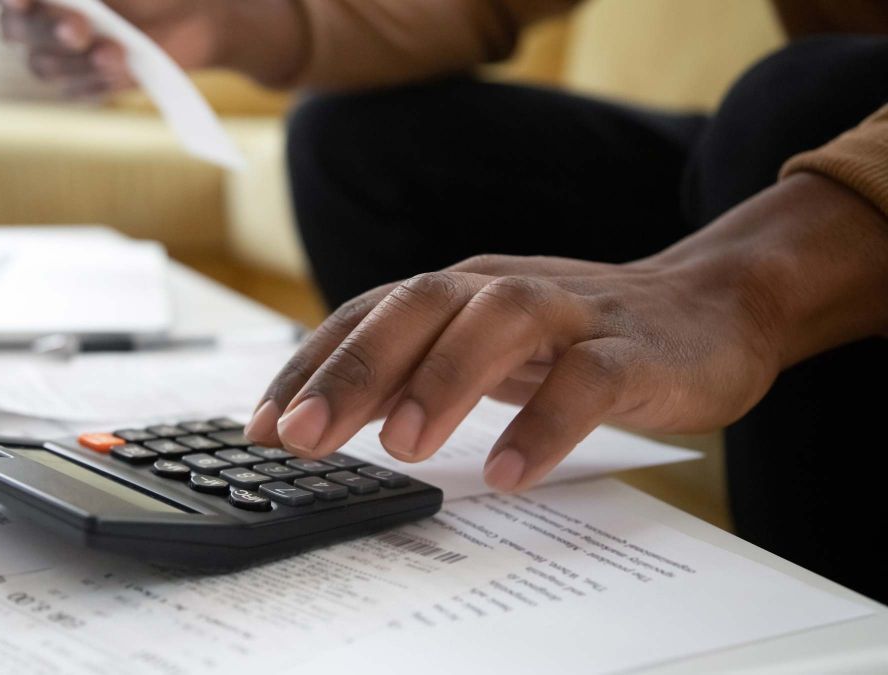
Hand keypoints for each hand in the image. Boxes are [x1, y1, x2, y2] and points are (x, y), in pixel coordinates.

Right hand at [0, 0, 228, 95]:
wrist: (190, 20)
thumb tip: (68, 2)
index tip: (20, 1)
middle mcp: (37, 16)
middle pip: (15, 28)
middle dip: (47, 29)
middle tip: (80, 30)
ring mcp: (55, 54)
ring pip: (44, 65)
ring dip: (80, 60)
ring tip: (117, 52)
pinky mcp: (79, 84)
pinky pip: (75, 90)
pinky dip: (100, 80)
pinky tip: (125, 68)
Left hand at [244, 174, 887, 491]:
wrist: (708, 304)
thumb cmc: (572, 336)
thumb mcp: (481, 344)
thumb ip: (409, 368)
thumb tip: (316, 417)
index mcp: (458, 289)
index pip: (367, 314)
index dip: (310, 366)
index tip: (260, 427)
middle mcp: (502, 287)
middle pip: (419, 306)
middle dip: (354, 370)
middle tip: (304, 437)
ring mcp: (571, 311)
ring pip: (499, 323)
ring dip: (442, 381)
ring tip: (402, 448)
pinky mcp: (633, 349)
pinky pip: (588, 378)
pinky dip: (545, 422)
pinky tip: (508, 471)